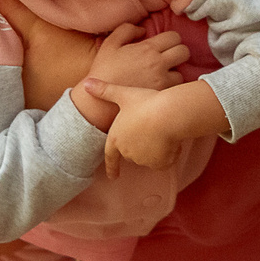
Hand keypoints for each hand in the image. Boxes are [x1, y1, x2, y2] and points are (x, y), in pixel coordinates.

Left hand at [84, 79, 228, 174]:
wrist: (168, 114)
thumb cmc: (146, 102)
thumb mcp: (124, 94)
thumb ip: (104, 91)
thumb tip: (86, 84)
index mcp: (116, 138)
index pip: (110, 157)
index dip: (111, 167)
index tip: (113, 176)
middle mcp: (127, 152)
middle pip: (134, 153)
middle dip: (142, 145)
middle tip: (153, 129)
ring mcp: (143, 160)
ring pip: (151, 157)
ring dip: (156, 149)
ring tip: (163, 131)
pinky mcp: (159, 163)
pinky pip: (165, 161)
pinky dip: (168, 154)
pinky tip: (172, 141)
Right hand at [89, 23, 189, 92]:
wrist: (100, 99)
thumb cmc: (104, 70)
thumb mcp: (110, 43)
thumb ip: (127, 30)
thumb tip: (143, 30)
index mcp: (147, 49)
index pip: (175, 37)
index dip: (171, 39)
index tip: (164, 45)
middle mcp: (158, 64)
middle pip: (184, 52)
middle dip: (178, 52)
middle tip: (169, 57)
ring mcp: (161, 81)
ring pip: (182, 72)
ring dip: (175, 72)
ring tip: (164, 74)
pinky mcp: (161, 96)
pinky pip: (175, 89)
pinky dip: (171, 87)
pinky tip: (161, 87)